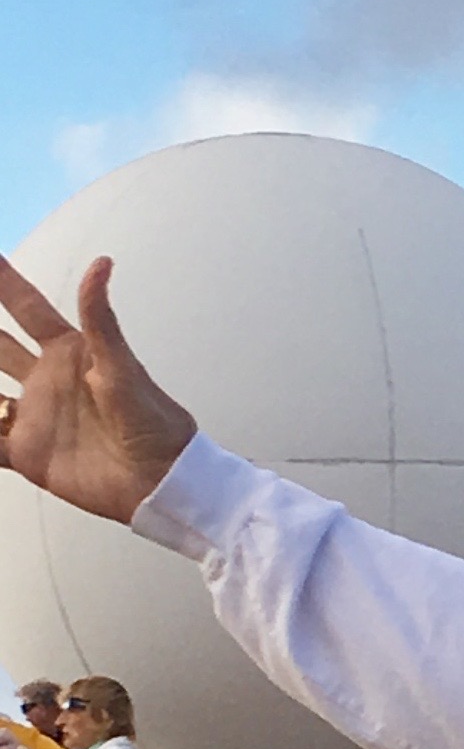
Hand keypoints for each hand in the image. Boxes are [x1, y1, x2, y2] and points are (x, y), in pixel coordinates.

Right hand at [0, 253, 198, 524]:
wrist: (162, 484)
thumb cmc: (153, 423)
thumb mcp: (123, 366)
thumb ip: (100, 318)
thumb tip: (102, 264)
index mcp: (68, 353)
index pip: (27, 307)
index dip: (5, 281)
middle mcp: (46, 381)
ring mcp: (35, 416)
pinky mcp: (28, 453)